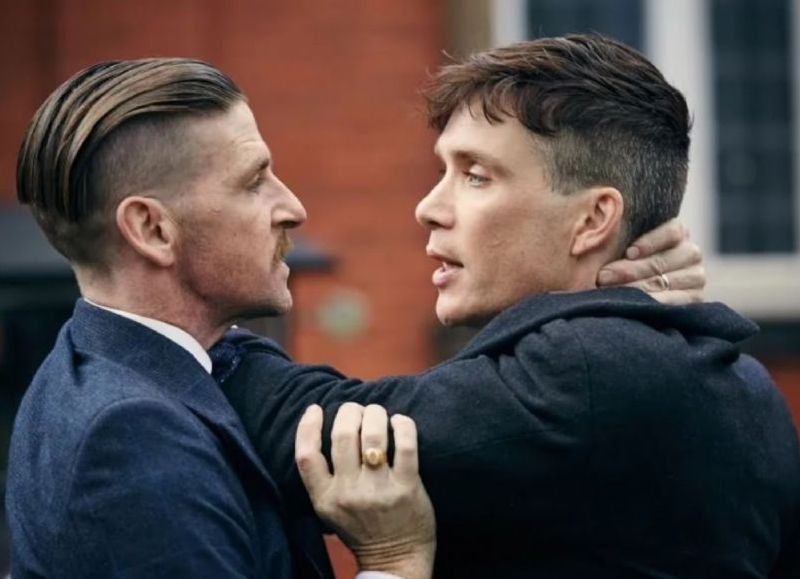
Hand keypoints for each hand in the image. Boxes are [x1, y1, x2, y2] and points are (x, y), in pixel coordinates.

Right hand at [295, 403, 435, 578]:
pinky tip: (399, 422)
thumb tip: (325, 426)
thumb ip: (324, 477)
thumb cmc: (362, 527)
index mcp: (324, 498)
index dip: (307, 426)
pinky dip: (402, 424)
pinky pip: (405, 444)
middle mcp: (348, 494)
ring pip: (372, 434)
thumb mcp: (329, 508)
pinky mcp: (407, 488)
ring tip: (378, 413)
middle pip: (342, 435)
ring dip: (375, 414)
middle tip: (358, 410)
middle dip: (350, 411)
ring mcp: (378, 490)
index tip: (315, 407)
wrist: (395, 560)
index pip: (306, 455)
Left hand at [597, 218, 705, 304]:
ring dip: (633, 288)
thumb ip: (621, 238)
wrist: (646, 291)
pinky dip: (650, 303)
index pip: (671, 232)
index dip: (649, 243)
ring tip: (610, 291)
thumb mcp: (627, 244)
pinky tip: (631, 305)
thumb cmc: (626, 259)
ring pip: (663, 282)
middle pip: (662, 261)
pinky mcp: (695, 298)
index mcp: (677, 232)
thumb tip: (599, 238)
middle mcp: (691, 252)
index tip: (628, 253)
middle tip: (603, 276)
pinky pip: (673, 302)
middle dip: (629, 270)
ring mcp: (696, 276)